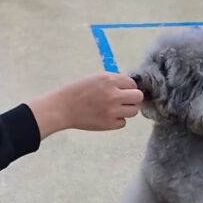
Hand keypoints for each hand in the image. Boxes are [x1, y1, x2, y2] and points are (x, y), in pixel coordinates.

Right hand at [28, 73, 142, 138]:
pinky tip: (106, 117)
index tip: (121, 91)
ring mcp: (112, 111)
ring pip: (134, 111)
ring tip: (114, 109)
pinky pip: (123, 123)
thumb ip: (114, 81)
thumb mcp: (96, 78)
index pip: (132, 84)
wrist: (63, 108)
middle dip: (132, 99)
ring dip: (126, 110)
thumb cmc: (78, 92)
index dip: (127, 87)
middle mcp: (113, 95)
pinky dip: (117, 121)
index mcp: (109, 80)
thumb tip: (131, 86)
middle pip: (138, 97)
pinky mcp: (109, 124)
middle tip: (124, 101)